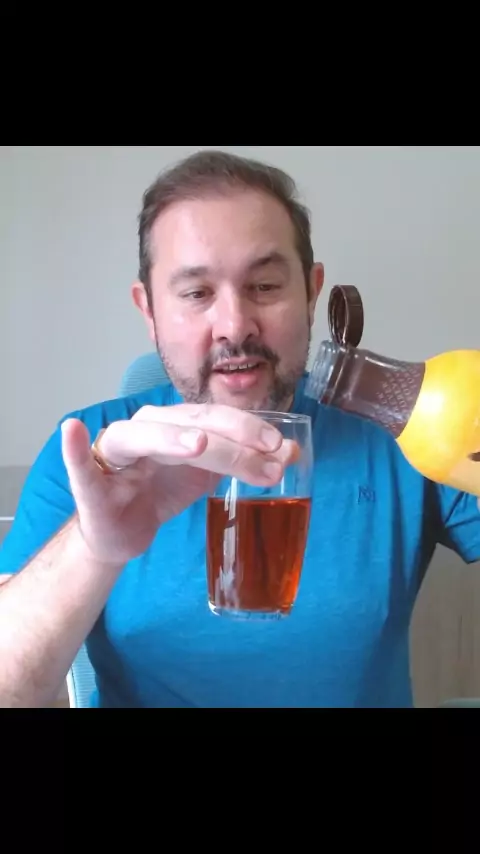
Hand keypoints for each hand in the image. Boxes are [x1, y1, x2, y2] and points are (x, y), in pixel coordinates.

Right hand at [61, 404, 297, 565]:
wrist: (121, 530)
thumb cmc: (160, 492)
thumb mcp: (207, 476)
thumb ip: (243, 460)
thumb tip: (291, 451)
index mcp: (175, 424)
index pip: (215, 419)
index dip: (248, 429)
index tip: (281, 446)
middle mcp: (146, 427)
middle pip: (190, 425)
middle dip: (230, 441)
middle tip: (265, 455)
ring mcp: (116, 451)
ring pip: (146, 437)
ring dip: (171, 438)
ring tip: (196, 445)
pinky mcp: (89, 480)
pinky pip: (80, 464)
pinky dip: (75, 448)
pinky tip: (73, 431)